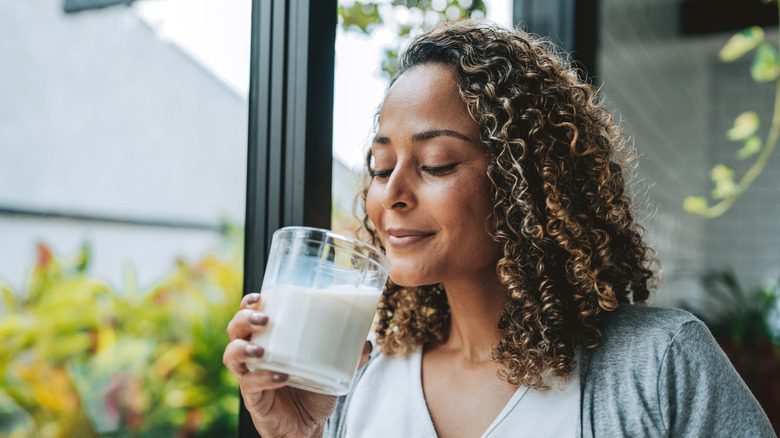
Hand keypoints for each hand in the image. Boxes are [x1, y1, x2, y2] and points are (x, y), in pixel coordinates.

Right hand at [223, 293, 372, 437]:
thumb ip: (349, 354)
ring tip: (261, 350)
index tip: (260, 296)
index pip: (250, 314)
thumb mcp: (332, 368)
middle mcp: (255, 355)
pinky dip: (263, 378)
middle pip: (234, 329)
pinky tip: (280, 376)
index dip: (249, 303)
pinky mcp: (253, 398)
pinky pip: (249, 384)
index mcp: (270, 340)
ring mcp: (250, 376)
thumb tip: (366, 342)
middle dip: (244, 319)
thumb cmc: (313, 391)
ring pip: (231, 355)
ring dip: (243, 349)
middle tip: (264, 319)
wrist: (308, 427)